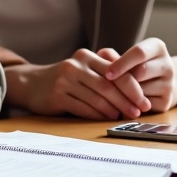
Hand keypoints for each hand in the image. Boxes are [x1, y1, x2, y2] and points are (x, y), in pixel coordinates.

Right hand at [5, 48, 151, 119]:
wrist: (31, 84)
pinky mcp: (57, 96)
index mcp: (86, 57)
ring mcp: (64, 81)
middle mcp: (75, 66)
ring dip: (113, 110)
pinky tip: (106, 119)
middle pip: (108, 85)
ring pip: (96, 98)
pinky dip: (97, 115)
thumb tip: (136, 92)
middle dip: (126, 101)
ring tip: (123, 117)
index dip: (133, 88)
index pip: (116, 72)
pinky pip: (83, 108)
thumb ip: (105, 74)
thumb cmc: (66, 79)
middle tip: (138, 112)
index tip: (144, 101)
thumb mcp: (83, 69)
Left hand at [104, 38, 176, 112]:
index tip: (107, 74)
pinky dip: (130, 106)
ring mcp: (169, 84)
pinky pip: (143, 105)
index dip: (121, 63)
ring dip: (125, 94)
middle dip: (122, 80)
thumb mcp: (126, 57)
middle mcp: (167, 65)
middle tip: (107, 86)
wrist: (158, 84)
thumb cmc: (134, 67)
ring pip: (142, 90)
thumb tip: (101, 54)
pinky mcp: (166, 102)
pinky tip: (122, 103)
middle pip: (141, 72)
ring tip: (113, 94)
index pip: (139, 52)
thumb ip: (112, 55)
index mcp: (157, 47)